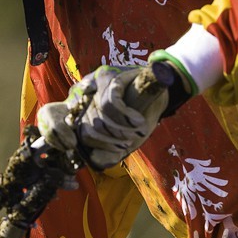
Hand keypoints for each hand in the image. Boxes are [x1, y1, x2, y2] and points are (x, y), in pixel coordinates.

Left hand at [37, 58, 192, 170]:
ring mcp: (94, 83)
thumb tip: (95, 161)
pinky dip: (125, 116)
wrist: (159, 88)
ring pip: (99, 116)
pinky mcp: (110, 76)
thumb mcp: (125, 137)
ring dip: (121, 129)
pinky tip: (138, 120)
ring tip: (137, 131)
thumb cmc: (139, 114)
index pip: (78, 133)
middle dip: (112, 140)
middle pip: (89, 127)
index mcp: (81, 110)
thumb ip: (111, 151)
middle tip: (129, 142)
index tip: (118, 148)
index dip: (98, 145)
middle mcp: (83, 96)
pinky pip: (110, 102)